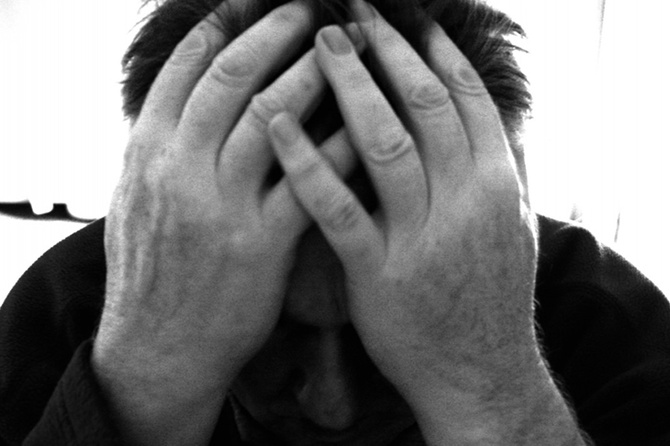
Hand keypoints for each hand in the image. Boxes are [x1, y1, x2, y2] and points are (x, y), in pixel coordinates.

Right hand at [93, 2, 360, 443]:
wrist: (158, 350)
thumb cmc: (150, 274)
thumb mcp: (134, 201)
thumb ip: (159, 149)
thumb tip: (183, 101)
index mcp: (147, 153)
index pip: (184, 69)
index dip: (222, 27)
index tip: (250, 2)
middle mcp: (181, 169)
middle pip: (234, 79)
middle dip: (276, 33)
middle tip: (311, 9)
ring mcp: (222, 206)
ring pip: (274, 117)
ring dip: (316, 74)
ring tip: (348, 48)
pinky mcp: (261, 245)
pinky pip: (310, 183)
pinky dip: (338, 148)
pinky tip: (363, 125)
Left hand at [268, 1, 553, 441]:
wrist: (480, 372)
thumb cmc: (488, 297)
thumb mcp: (510, 228)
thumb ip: (499, 172)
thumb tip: (484, 119)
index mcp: (498, 184)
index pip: (467, 98)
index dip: (435, 51)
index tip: (406, 18)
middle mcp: (466, 200)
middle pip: (424, 105)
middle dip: (387, 50)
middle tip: (352, 11)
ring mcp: (423, 236)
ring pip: (385, 143)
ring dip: (351, 86)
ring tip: (320, 42)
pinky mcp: (379, 272)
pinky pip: (338, 208)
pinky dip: (306, 162)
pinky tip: (276, 124)